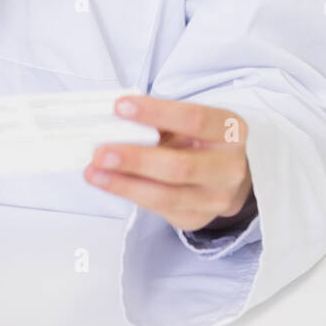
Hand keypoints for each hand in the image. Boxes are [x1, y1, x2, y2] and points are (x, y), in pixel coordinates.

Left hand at [83, 94, 252, 233]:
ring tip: (94, 172)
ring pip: (166, 195)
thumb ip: (159, 120)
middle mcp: (229, 167)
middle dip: (136, 159)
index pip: (194, 119)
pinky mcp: (197, 218)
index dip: (156, 113)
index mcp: (230, 130)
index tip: (121, 107)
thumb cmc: (200, 139)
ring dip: (124, 184)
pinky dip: (129, 194)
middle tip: (101, 152)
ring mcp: (216, 198)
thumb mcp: (188, 121)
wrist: (227, 174)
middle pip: (180, 166)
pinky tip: (109, 183)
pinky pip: (159, 209)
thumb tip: (114, 120)